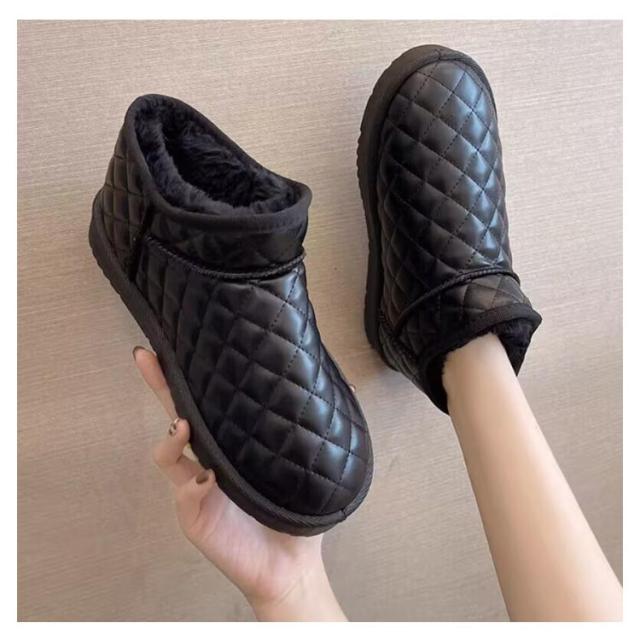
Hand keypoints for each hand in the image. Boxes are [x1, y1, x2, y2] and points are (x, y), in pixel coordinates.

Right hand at [133, 346, 346, 620]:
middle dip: (159, 387)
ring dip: (172, 437)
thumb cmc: (294, 509)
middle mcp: (205, 459)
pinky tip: (209, 479)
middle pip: (173, 416)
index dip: (186, 377)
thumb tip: (340, 384)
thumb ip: (310, 429)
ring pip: (167, 455)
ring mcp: (195, 488)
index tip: (175, 345)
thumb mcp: (301, 462)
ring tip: (184, 425)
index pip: (203, 404)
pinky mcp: (194, 516)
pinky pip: (186, 494)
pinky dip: (194, 485)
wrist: (290, 562)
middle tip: (147, 358)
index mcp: (228, 444)